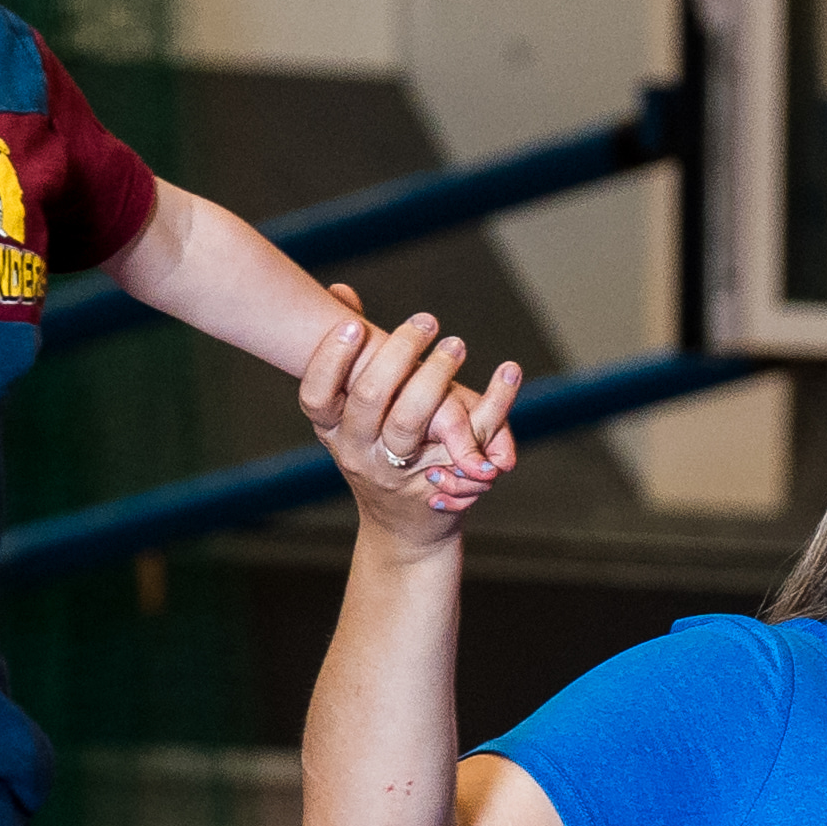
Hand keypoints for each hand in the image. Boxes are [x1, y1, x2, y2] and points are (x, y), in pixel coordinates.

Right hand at [301, 287, 522, 546]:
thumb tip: (341, 293)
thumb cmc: (381, 454)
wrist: (406, 532)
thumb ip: (353, 353)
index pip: (316, 397)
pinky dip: (496, 400)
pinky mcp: (445, 479)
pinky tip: (510, 370)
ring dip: (436, 375)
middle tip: (427, 321)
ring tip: (457, 344)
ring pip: (413, 421)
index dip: (330, 360)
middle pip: (370, 398)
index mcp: (334, 430)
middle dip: (398, 352)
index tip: (354, 325)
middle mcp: (360, 452)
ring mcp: (400, 470)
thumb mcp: (356, 415)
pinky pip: (474, 437)